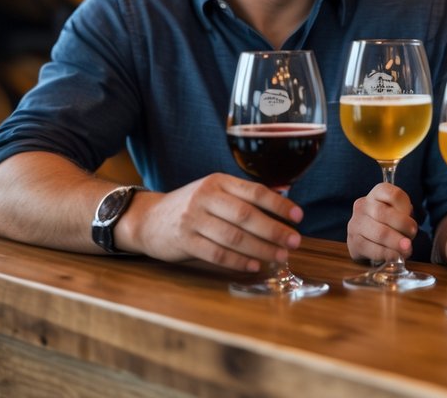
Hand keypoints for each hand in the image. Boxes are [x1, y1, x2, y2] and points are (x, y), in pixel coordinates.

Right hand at [121, 173, 302, 272]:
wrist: (148, 219)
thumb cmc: (191, 207)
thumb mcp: (213, 193)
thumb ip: (240, 198)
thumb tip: (282, 207)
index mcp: (218, 181)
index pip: (255, 191)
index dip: (279, 204)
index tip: (299, 216)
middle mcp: (206, 197)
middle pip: (247, 215)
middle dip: (274, 230)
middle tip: (294, 241)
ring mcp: (193, 219)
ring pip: (234, 236)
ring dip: (261, 248)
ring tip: (279, 256)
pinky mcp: (185, 241)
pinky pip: (217, 253)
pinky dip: (238, 261)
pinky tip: (254, 265)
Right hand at [346, 182, 418, 262]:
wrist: (369, 238)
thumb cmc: (389, 222)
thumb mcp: (399, 212)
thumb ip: (405, 215)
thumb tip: (409, 230)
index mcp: (377, 193)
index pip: (393, 194)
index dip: (405, 207)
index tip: (412, 218)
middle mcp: (363, 205)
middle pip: (383, 213)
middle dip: (402, 226)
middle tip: (412, 235)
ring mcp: (356, 223)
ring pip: (379, 232)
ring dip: (396, 242)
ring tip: (406, 249)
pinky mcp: (353, 242)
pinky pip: (372, 249)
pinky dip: (387, 254)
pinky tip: (396, 257)